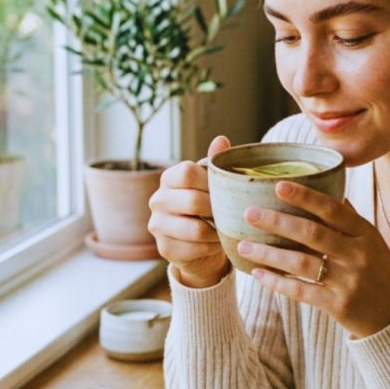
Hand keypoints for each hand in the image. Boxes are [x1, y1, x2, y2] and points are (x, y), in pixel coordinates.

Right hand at [148, 135, 231, 287]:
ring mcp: (157, 225)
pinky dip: (211, 248)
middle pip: (193, 202)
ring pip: (195, 229)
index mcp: (169, 178)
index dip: (210, 183)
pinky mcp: (164, 248)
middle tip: (232, 214)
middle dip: (217, 210)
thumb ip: (216, 162)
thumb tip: (221, 139)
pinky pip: (194, 249)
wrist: (200, 242)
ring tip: (226, 229)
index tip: (225, 191)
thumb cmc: (209, 205)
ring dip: (217, 231)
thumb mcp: (213, 183)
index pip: (187, 172)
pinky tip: (216, 243)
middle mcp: (157, 200)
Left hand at [235, 180, 389, 337]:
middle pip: (312, 233)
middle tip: (249, 213)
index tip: (279, 185)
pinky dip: (278, 282)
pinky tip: (258, 274)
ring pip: (301, 263)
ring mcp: (348, 281)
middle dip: (277, 222)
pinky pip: (301, 291)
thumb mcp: (372, 241)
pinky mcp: (338, 305)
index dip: (306, 197)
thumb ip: (349, 219)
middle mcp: (357, 255)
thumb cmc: (379, 271)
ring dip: (269, 253)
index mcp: (365, 234)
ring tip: (243, 246)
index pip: (333, 209)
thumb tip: (327, 189)